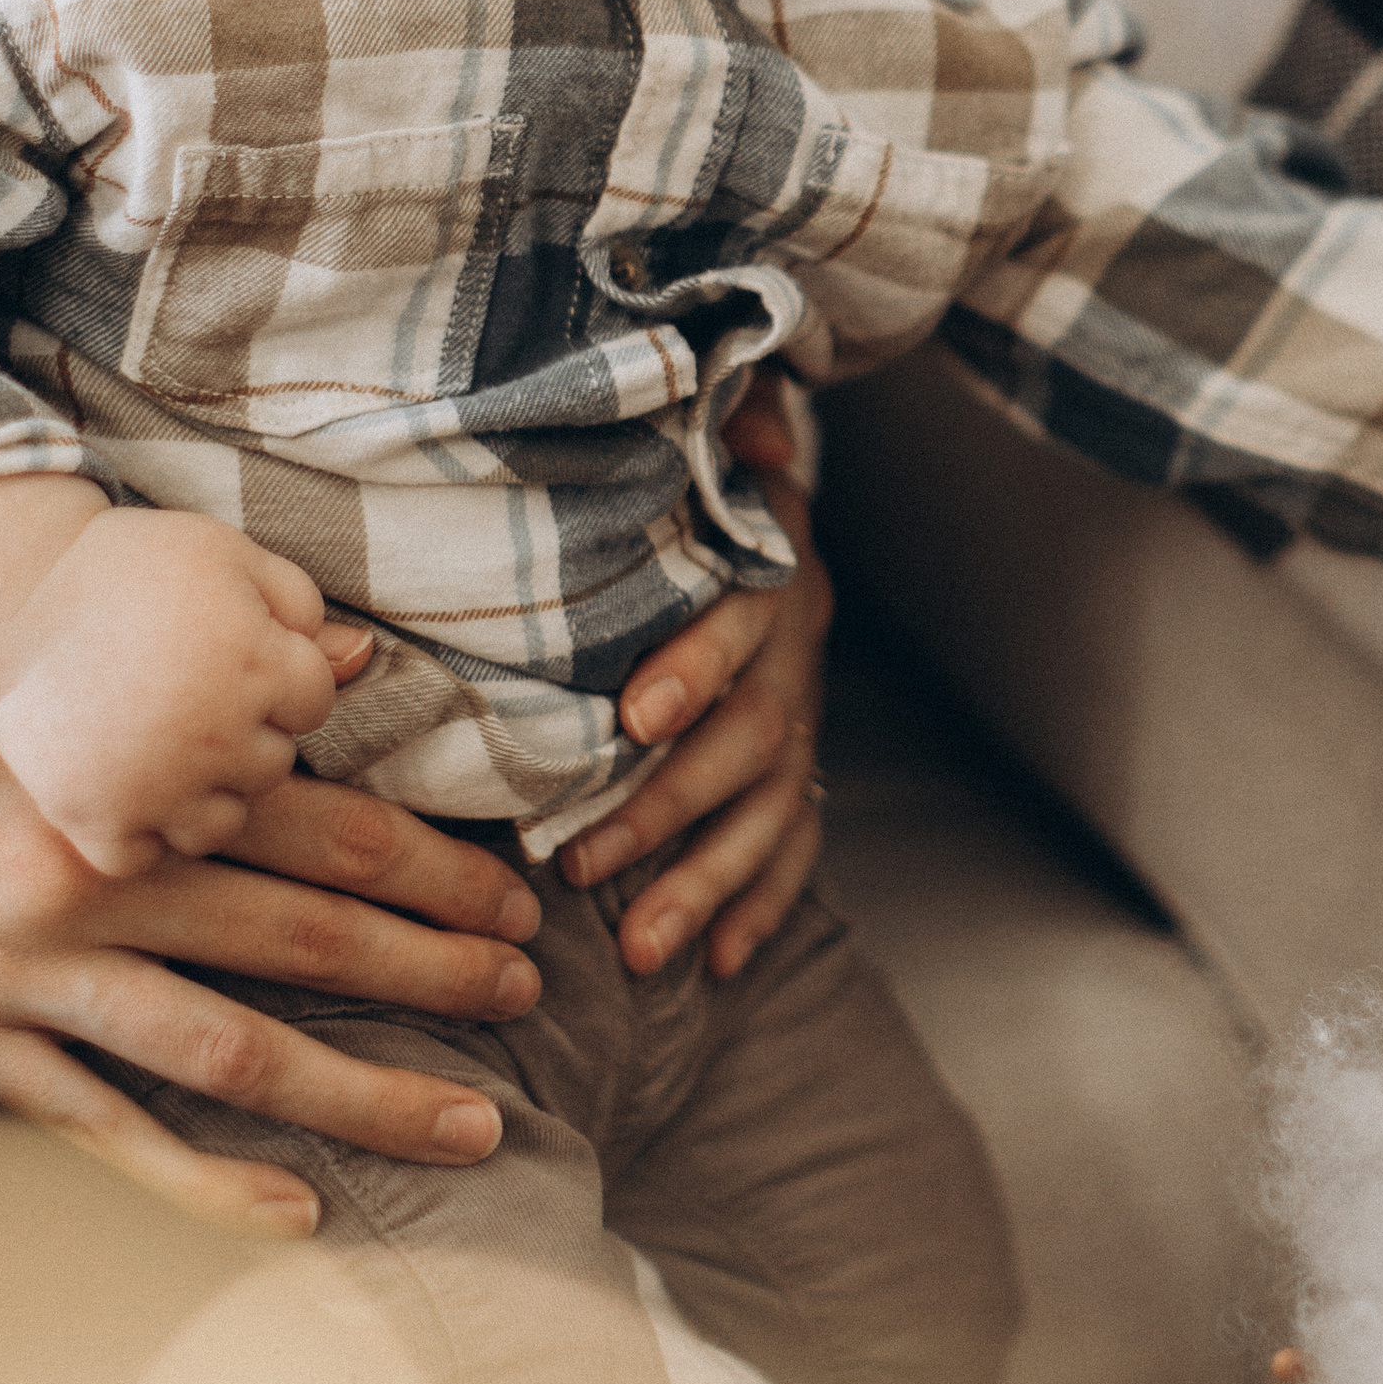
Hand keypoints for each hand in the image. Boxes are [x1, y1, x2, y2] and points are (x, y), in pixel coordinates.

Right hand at [0, 508, 364, 875]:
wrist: (8, 599)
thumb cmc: (128, 568)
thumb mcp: (224, 554)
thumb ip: (299, 603)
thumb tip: (363, 655)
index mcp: (256, 662)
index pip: (314, 700)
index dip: (279, 676)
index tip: (235, 660)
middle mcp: (215, 732)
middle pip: (271, 764)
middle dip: (245, 734)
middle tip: (190, 701)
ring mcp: (153, 784)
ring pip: (220, 824)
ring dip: (203, 794)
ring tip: (164, 750)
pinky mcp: (90, 818)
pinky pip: (143, 857)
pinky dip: (137, 834)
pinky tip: (124, 790)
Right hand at [0, 704, 537, 1233]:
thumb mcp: (58, 697)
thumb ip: (209, 688)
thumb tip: (355, 651)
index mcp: (121, 789)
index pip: (321, 829)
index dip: (434, 871)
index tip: (517, 903)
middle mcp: (86, 886)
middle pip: (303, 939)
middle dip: (434, 974)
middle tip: (529, 995)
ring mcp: (31, 982)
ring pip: (230, 1052)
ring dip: (365, 1095)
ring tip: (473, 1128)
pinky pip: (108, 1134)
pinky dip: (204, 1181)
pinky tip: (298, 1212)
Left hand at [556, 401, 831, 980]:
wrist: (762, 514)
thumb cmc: (698, 484)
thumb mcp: (708, 439)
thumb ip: (731, 420)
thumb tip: (758, 424)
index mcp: (768, 575)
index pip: (741, 625)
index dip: (697, 668)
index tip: (634, 717)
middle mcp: (796, 655)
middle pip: (749, 742)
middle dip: (667, 809)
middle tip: (579, 861)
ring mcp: (803, 719)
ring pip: (770, 813)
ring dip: (706, 884)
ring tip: (639, 949)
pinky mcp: (799, 770)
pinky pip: (794, 848)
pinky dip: (762, 906)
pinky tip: (722, 963)